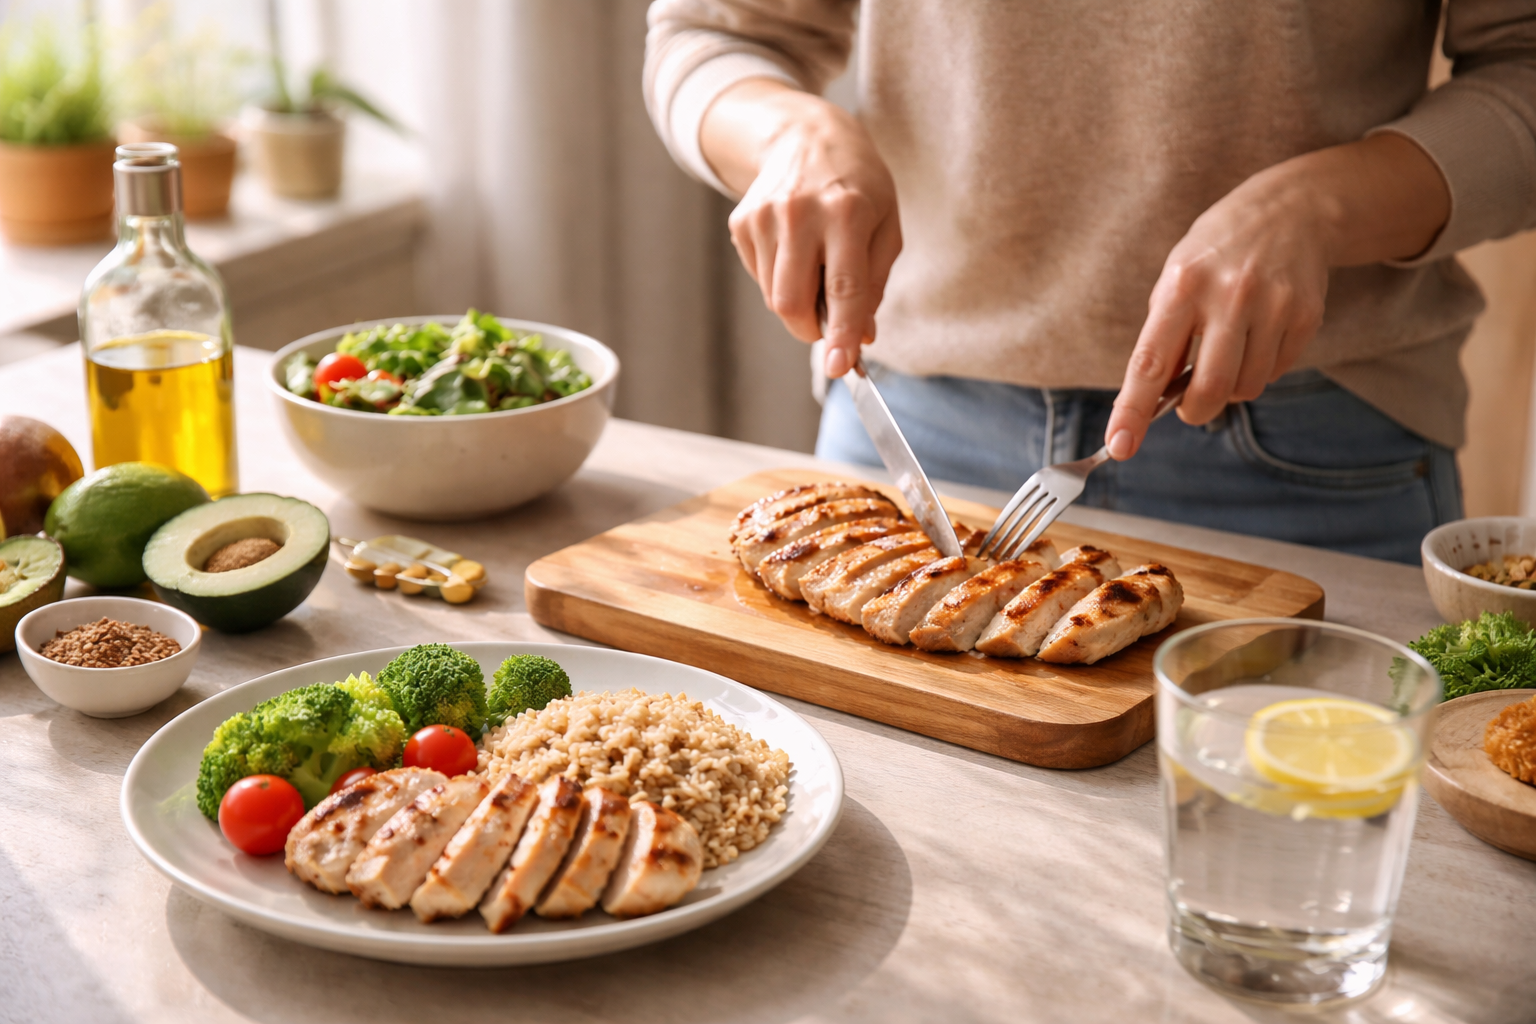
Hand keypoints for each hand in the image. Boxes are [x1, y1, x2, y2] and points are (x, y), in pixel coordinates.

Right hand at [702, 80, 901, 376]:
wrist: (806, 136)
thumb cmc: (858, 186)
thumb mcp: (886, 227)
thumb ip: (875, 284)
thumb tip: (859, 337)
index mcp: (847, 213)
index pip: (843, 289)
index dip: (841, 334)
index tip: (840, 369)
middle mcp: (800, 214)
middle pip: (792, 303)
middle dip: (812, 330)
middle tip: (830, 324)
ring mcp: (764, 217)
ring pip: (773, 297)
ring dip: (797, 302)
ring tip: (815, 266)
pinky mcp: (742, 222)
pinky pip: (760, 279)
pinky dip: (779, 280)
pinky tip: (794, 250)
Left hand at [1104, 134, 1450, 459]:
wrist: (1292, 209)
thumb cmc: (1218, 252)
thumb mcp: (1176, 277)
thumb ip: (1164, 335)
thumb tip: (1154, 399)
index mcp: (1182, 286)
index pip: (1150, 362)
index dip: (1132, 410)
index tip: (1119, 446)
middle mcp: (1229, 295)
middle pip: (1210, 388)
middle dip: (1196, 411)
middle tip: (1191, 406)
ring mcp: (1273, 305)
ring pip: (1246, 387)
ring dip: (1231, 389)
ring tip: (1229, 352)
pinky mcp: (1306, 315)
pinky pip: (1276, 371)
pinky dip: (1260, 369)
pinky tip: (1258, 336)